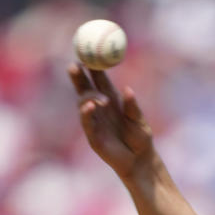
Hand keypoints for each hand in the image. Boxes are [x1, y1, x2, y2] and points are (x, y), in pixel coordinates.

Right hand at [69, 63, 153, 180]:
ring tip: (101, 100)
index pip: (98, 79)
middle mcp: (100, 108)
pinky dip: (87, 113)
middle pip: (84, 87)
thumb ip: (132, 107)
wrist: (140, 161)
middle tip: (74, 65)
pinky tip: (90, 106)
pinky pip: (87, 122)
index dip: (92, 66)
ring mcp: (95, 121)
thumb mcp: (139, 120)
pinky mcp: (93, 136)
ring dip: (89, 97)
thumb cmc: (141, 138)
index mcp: (112, 99)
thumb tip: (128, 90)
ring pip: (83, 103)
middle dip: (78, 76)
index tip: (89, 54)